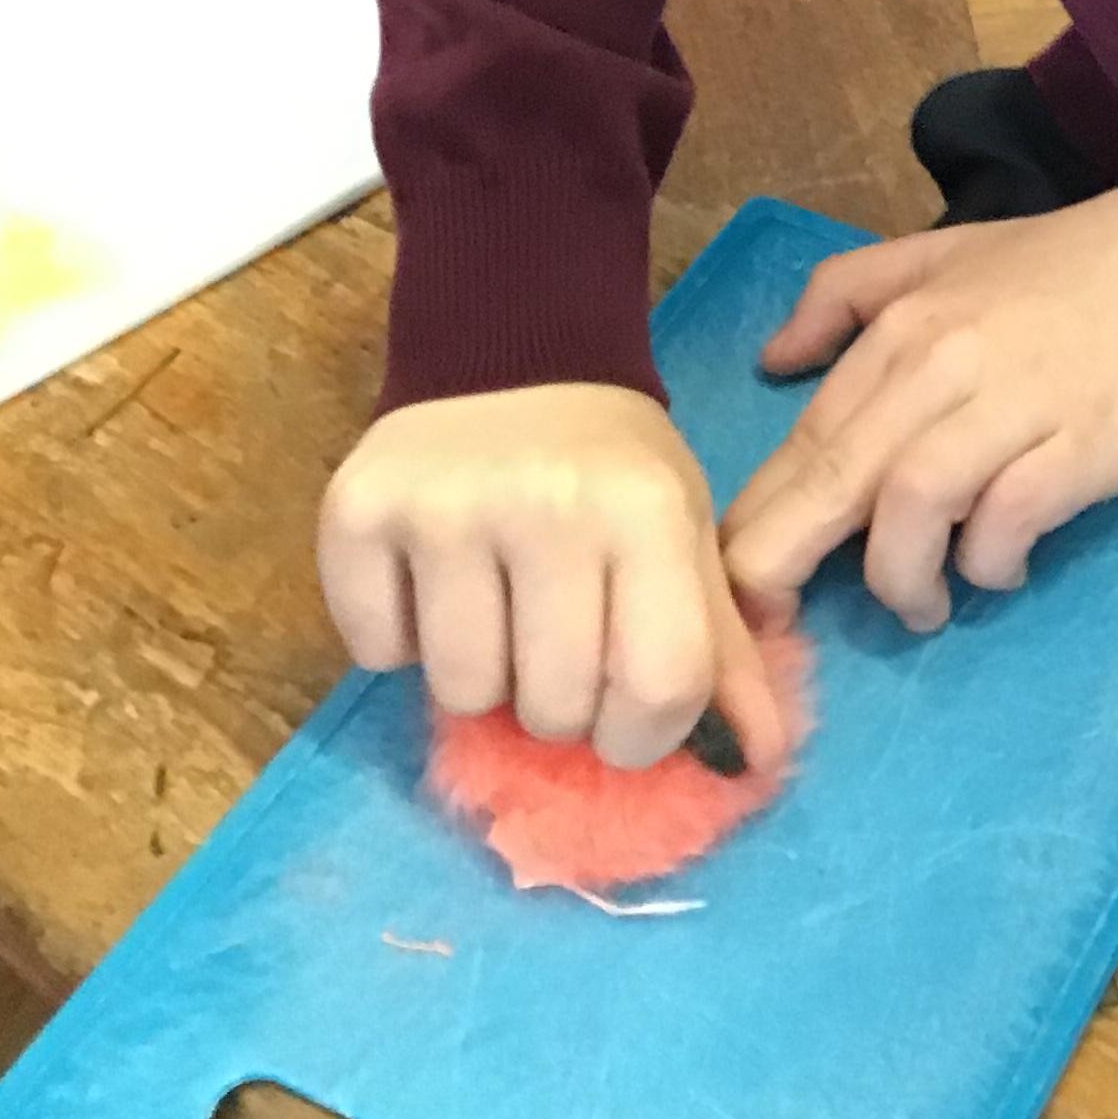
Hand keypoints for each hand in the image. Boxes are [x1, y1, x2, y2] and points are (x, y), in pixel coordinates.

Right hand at [319, 382, 793, 774]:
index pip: (659, 689)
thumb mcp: (684, 537)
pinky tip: (430, 575)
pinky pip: (377, 652)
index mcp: (647, 509)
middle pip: (552, 709)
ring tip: (496, 600)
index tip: (622, 714)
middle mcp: (547, 503)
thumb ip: (720, 652)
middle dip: (556, 702)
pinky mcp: (359, 510)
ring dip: (480, 673)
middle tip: (555, 632)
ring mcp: (445, 506)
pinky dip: (400, 639)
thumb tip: (758, 763)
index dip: (642, 735)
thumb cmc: (612, 467)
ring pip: (461, 694)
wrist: (516, 354)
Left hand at [721, 188, 1117, 630]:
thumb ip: (842, 297)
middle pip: (838, 479)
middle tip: (778, 621)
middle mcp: (943, 368)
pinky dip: (990, 563)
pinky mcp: (1080, 447)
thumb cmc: (1056, 270)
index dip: (759, 523)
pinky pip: (1007, 522)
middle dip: (787, 564)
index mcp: (901, 331)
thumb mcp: (934, 257)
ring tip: (922, 602)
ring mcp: (1013, 407)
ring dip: (901, 578)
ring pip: (913, 507)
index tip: (735, 583)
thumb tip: (773, 362)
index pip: (806, 441)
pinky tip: (1000, 568)